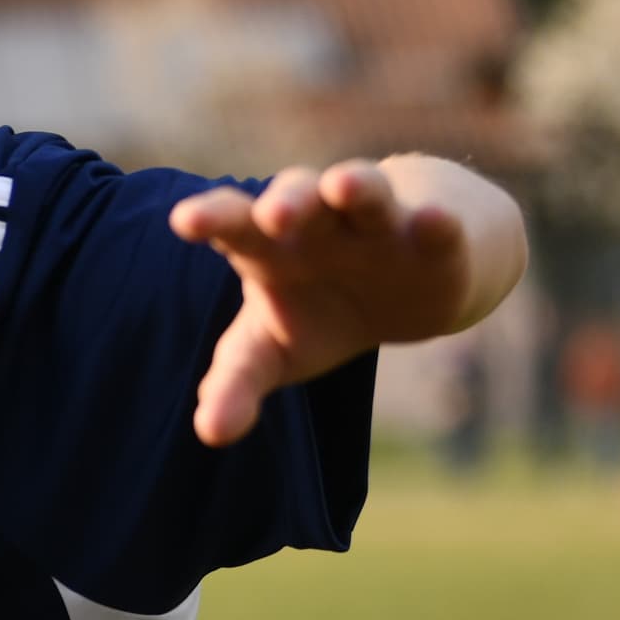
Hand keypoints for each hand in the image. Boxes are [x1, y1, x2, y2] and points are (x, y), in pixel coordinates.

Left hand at [169, 158, 502, 446]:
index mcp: (266, 247)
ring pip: (363, 191)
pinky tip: (432, 221)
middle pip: (294, 197)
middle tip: (274, 215)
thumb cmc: (318, 317)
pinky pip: (435, 223)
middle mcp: (317, 221)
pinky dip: (435, 222)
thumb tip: (209, 433)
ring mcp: (376, 223)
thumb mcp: (271, 353)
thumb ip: (235, 384)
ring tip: (344, 187)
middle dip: (285, 202)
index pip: (232, 226)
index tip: (184, 221)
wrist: (405, 294)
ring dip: (355, 187)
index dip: (211, 220)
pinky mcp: (433, 237)